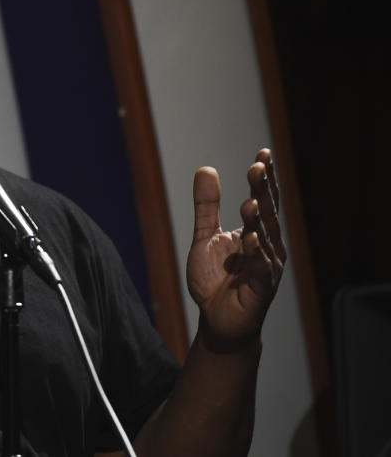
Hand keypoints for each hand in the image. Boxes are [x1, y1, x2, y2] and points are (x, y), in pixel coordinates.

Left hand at [186, 149, 286, 350]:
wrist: (216, 318)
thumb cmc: (215, 278)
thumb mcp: (205, 236)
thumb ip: (207, 205)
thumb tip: (207, 168)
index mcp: (255, 230)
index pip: (262, 199)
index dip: (264, 178)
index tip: (262, 154)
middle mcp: (267, 245)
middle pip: (267, 213)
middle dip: (263, 190)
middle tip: (258, 167)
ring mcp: (266, 266)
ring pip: (266, 238)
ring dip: (259, 219)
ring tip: (250, 200)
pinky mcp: (261, 287)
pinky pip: (261, 268)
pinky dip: (257, 253)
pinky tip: (251, 239)